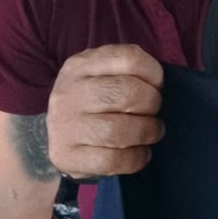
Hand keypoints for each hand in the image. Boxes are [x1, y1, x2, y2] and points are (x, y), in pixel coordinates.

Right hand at [46, 44, 164, 178]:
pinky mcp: (66, 156)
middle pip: (126, 93)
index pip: (129, 58)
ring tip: (151, 133)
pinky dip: (134, 159)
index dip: (154, 73)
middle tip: (154, 113)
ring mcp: (65, 125)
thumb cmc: (92, 103)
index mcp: (82, 64)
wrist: (52, 137)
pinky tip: (140, 154)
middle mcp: (70, 92)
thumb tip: (165, 88)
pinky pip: (110, 160)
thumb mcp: (103, 76)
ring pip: (118, 130)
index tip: (158, 86)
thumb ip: (129, 74)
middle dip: (151, 104)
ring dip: (145, 132)